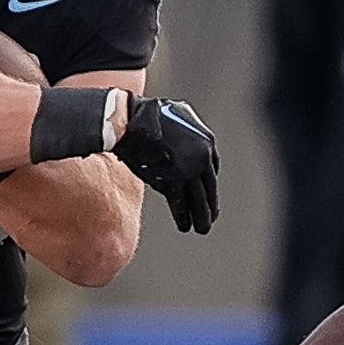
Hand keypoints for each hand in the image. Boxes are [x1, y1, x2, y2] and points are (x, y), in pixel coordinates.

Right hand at [113, 97, 219, 233]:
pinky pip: (181, 203)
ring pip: (199, 199)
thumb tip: (186, 141)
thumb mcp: (179, 116)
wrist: (131, 120)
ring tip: (202, 228)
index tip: (207, 195)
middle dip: (210, 206)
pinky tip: (185, 226)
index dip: (208, 184)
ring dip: (201, 217)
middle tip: (211, 219)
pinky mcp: (172, 180)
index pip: (212, 168)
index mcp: (207, 141)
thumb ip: (187, 132)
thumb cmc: (148, 116)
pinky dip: (183, 216)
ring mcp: (188, 169)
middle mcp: (202, 157)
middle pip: (209, 187)